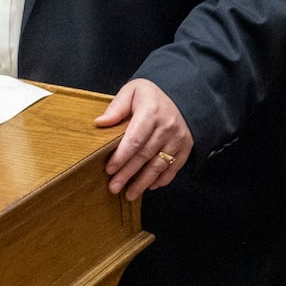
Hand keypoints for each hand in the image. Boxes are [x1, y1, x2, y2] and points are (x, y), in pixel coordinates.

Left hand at [94, 78, 192, 199]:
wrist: (182, 94)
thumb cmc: (151, 95)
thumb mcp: (132, 91)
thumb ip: (117, 107)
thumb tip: (100, 123)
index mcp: (151, 112)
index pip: (134, 139)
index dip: (121, 156)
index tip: (109, 169)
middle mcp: (167, 127)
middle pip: (144, 156)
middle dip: (128, 174)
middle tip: (114, 187)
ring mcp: (178, 139)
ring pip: (159, 166)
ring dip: (143, 182)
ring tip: (129, 194)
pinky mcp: (186, 147)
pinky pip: (173, 168)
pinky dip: (161, 179)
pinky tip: (149, 186)